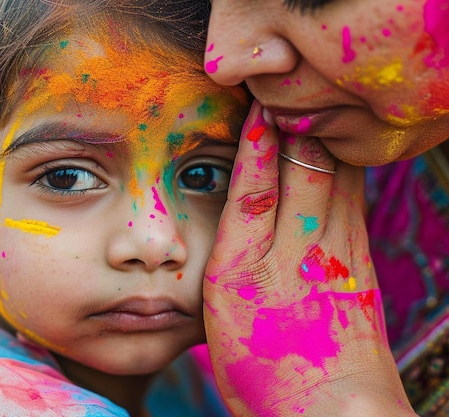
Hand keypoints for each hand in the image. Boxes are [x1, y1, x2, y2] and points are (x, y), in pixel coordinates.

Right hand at [204, 101, 415, 415]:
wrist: (328, 408)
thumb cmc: (264, 356)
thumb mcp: (228, 290)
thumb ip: (243, 218)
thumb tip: (251, 166)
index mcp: (272, 242)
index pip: (269, 164)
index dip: (259, 127)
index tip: (250, 100)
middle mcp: (318, 235)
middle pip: (314, 159)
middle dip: (295, 123)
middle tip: (274, 101)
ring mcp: (346, 247)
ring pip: (337, 174)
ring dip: (317, 142)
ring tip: (295, 123)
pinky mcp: (359, 263)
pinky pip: (350, 200)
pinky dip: (334, 172)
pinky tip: (323, 169)